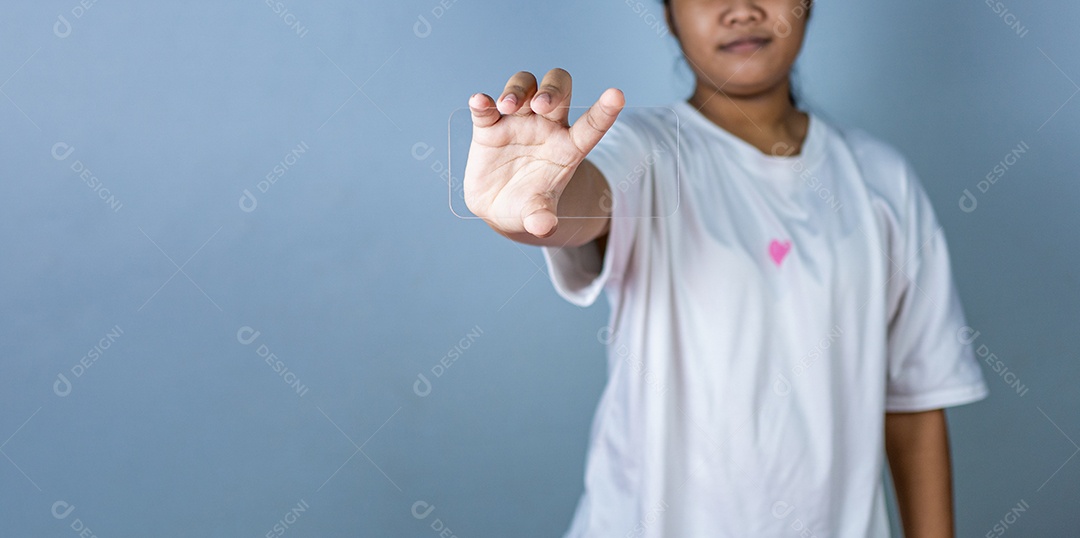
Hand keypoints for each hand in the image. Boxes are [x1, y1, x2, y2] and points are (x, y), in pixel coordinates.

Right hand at [463, 69, 623, 237]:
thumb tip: (543, 226)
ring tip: (507, 106)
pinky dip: (483, 102)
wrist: (500, 207)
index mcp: (568, 146)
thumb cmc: (529, 206)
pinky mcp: (489, 127)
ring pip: (525, 86)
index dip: (605, 110)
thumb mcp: (537, 214)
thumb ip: (542, 217)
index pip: (592, 125)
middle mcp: (546, 126)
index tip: (617, 95)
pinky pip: (486, 108)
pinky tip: (479, 102)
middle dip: (552, 90)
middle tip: (541, 106)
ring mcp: (518, 122)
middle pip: (558, 89)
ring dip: (517, 90)